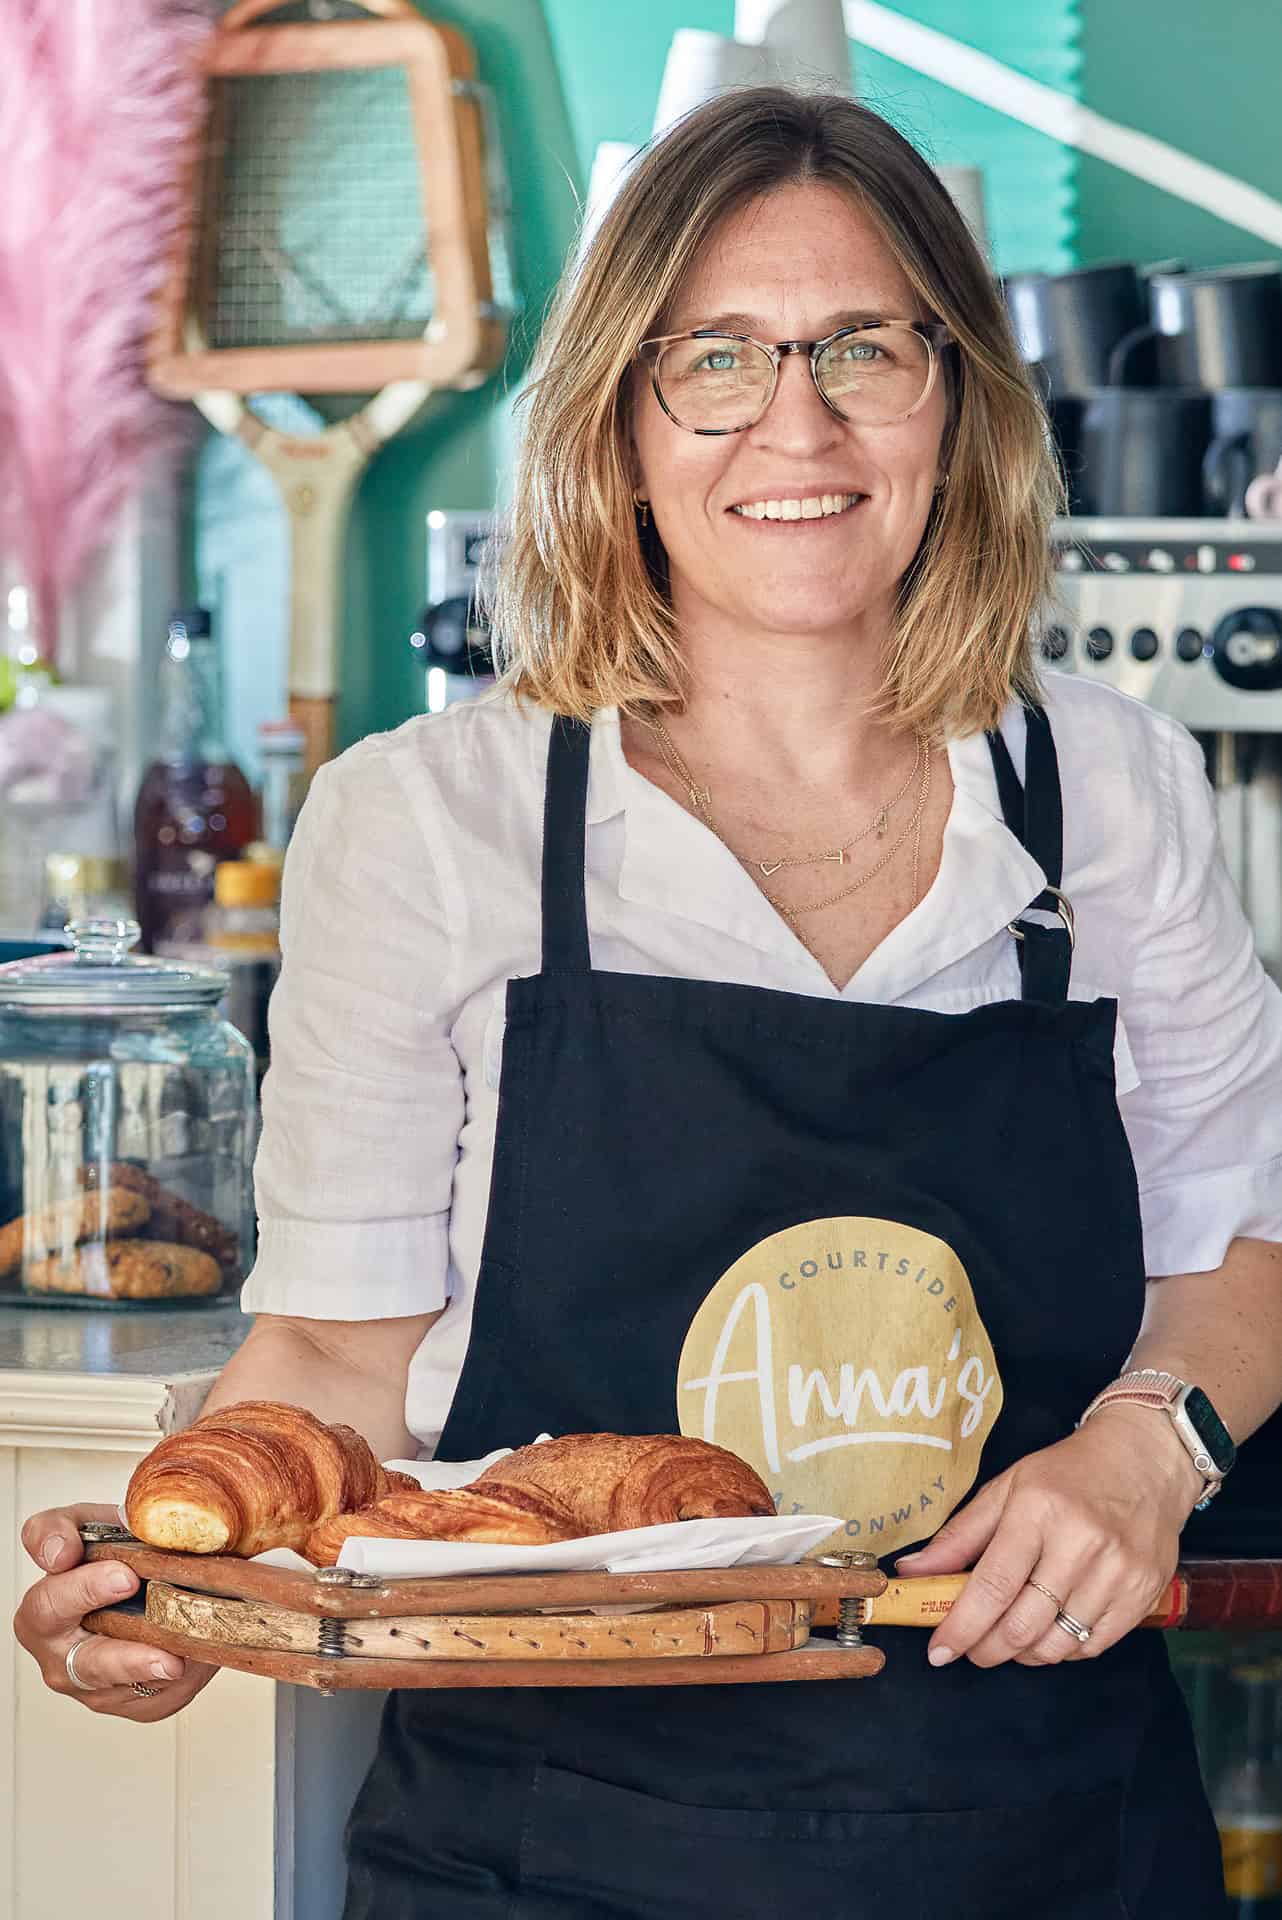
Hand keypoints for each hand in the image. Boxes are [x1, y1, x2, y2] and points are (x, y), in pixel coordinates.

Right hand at [13, 1503, 218, 1719]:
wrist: (139, 1575)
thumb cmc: (104, 1551)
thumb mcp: (80, 1524)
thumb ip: (56, 1530)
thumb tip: (59, 1552)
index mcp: (42, 1611)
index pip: (50, 1606)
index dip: (85, 1591)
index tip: (126, 1576)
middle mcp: (61, 1657)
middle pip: (89, 1665)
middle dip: (127, 1659)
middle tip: (163, 1650)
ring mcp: (93, 1686)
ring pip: (127, 1690)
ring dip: (160, 1676)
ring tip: (183, 1663)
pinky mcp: (127, 1703)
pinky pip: (153, 1701)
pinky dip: (180, 1681)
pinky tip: (196, 1658)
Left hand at [895, 1405, 1203, 1668]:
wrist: (1145, 1461)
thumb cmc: (1067, 1474)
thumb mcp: (1007, 1488)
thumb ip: (960, 1536)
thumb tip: (911, 1573)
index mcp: (1038, 1511)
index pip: (993, 1586)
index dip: (962, 1627)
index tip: (940, 1651)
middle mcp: (1081, 1543)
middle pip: (1023, 1624)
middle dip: (988, 1649)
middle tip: (973, 1649)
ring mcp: (1118, 1571)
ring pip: (1058, 1643)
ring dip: (1025, 1654)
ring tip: (1010, 1640)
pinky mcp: (1145, 1592)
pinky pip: (1094, 1645)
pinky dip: (1065, 1651)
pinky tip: (1050, 1634)